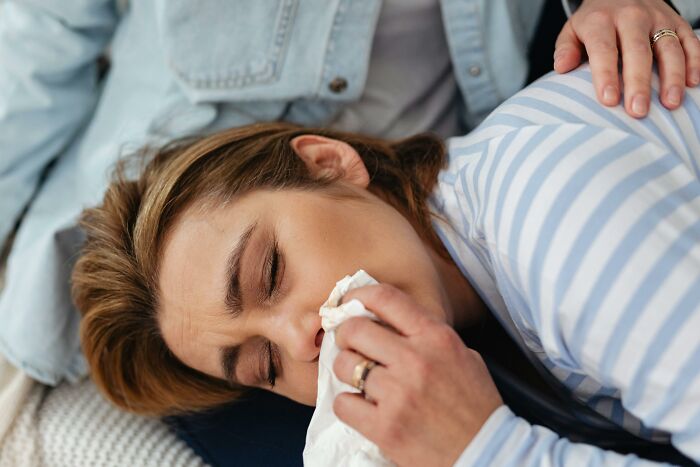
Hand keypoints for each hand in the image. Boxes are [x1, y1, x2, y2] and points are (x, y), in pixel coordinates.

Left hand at [332, 284, 502, 466]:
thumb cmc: (474, 405)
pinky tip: (363, 407)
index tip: (347, 302)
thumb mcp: (462, 355)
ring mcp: (398, 394)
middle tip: (349, 345)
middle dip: (345, 335)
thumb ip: (426, 335)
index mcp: (435, 337)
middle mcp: (415, 360)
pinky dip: (348, 404)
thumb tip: (387, 320)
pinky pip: (344, 403)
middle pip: (354, 329)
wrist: (486, 452)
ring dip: (345, 371)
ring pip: (343, 365)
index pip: (385, 298)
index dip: (357, 295)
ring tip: (359, 379)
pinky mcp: (385, 427)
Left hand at [554, 0, 699, 116]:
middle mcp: (632, 16)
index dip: (606, 75)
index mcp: (601, 21)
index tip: (608, 100)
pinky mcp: (677, 22)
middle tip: (638, 111)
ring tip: (670, 104)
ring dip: (672, 76)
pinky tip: (693, 84)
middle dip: (639, 82)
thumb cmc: (594, 23)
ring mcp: (658, 18)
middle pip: (638, 51)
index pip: (604, 49)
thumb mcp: (573, 31)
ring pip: (669, 47)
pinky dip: (695, 61)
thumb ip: (566, 49)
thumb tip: (562, 67)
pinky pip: (690, 41)